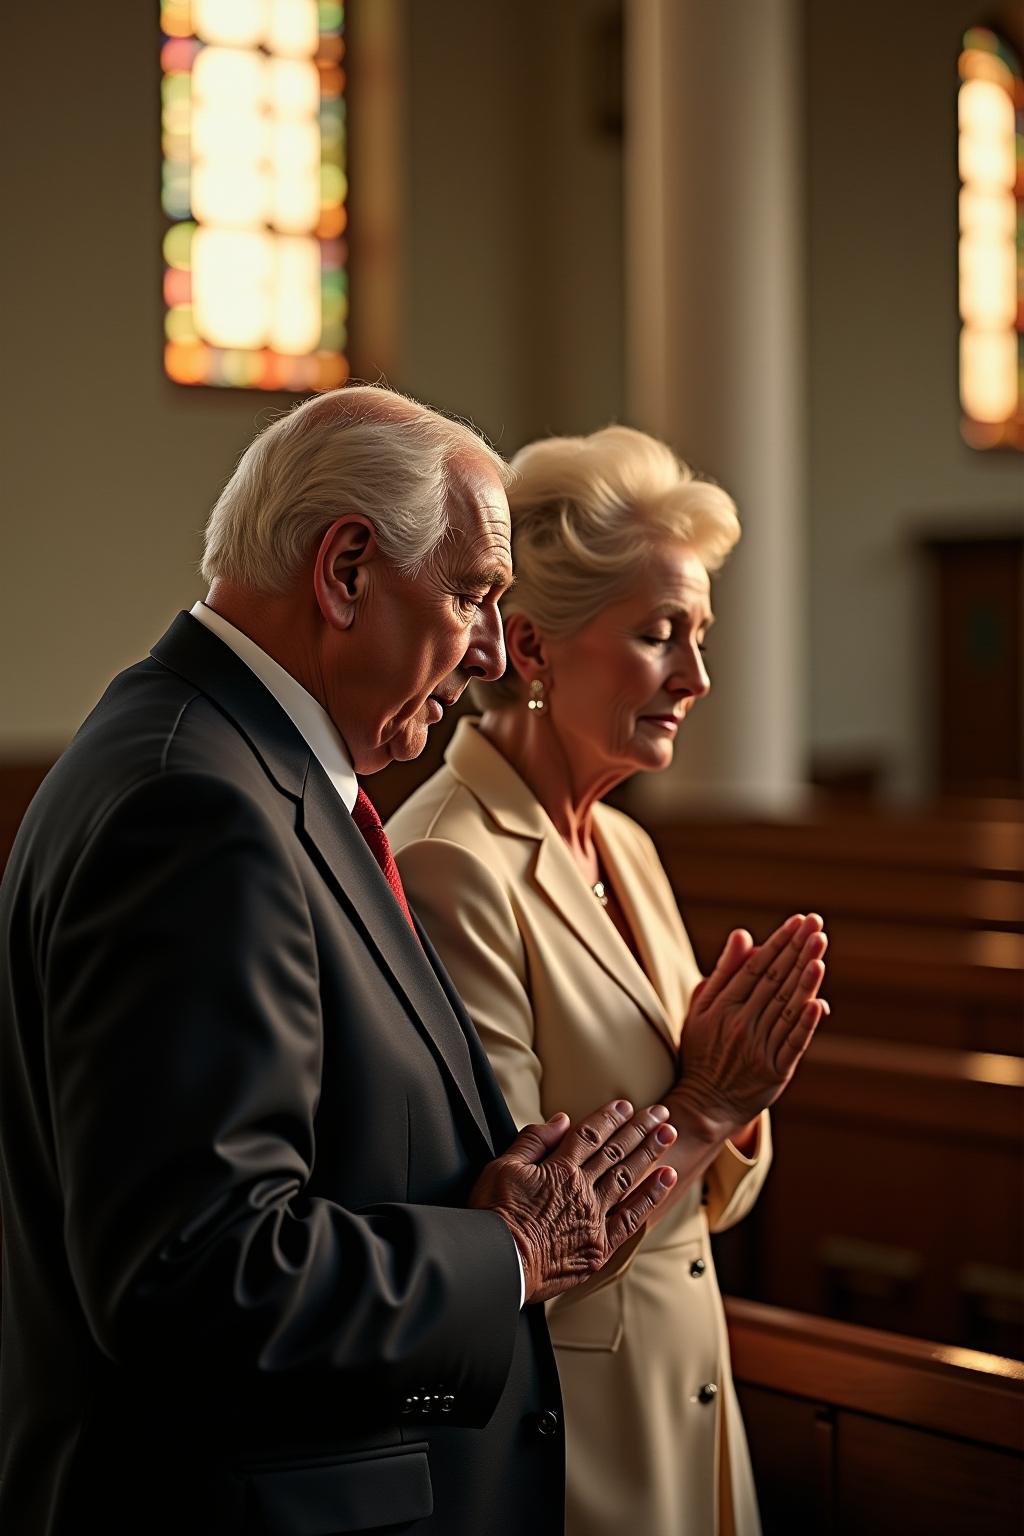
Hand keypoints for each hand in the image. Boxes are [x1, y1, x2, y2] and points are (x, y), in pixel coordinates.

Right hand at [469, 1100, 678, 1303]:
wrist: (498, 1263)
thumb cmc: (494, 1215)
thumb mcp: (502, 1166)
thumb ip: (533, 1141)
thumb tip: (560, 1120)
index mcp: (559, 1169)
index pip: (591, 1134)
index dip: (610, 1117)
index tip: (625, 1105)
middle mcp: (582, 1189)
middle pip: (616, 1151)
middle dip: (640, 1128)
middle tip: (661, 1112)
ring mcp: (594, 1218)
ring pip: (628, 1177)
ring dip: (650, 1153)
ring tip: (668, 1133)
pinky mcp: (599, 1245)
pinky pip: (632, 1217)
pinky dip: (651, 1196)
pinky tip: (666, 1178)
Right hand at [672, 914, 827, 1142]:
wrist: (704, 1105)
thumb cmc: (702, 1053)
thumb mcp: (700, 1010)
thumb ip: (724, 972)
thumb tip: (744, 935)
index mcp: (723, 1007)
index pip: (756, 967)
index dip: (779, 943)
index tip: (798, 921)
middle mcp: (741, 1024)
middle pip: (774, 981)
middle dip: (797, 950)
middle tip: (816, 924)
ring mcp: (759, 1048)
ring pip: (786, 1007)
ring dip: (805, 978)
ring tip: (820, 950)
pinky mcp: (776, 1072)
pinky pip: (794, 1043)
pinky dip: (806, 1023)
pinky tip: (818, 1002)